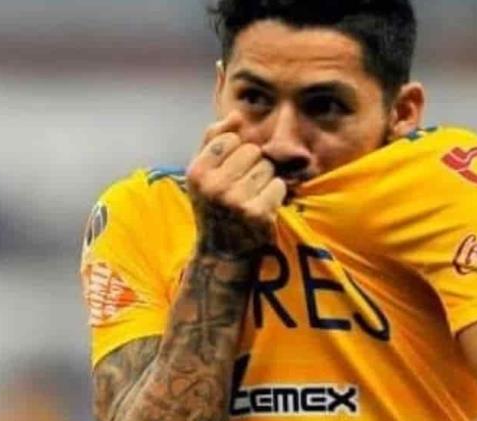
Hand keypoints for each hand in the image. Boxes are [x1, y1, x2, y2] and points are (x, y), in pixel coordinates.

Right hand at [186, 113, 286, 256]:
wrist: (222, 250)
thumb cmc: (213, 204)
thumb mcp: (203, 171)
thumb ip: (215, 138)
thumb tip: (238, 114)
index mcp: (197, 172)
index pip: (230, 138)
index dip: (235, 151)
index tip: (229, 171)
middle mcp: (214, 187)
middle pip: (252, 151)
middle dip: (253, 165)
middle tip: (242, 187)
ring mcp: (236, 201)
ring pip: (268, 167)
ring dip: (265, 180)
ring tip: (251, 197)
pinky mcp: (259, 214)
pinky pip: (279, 186)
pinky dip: (276, 195)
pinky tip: (263, 206)